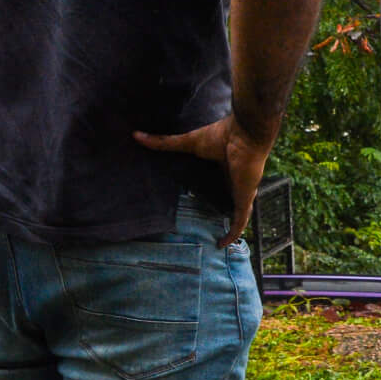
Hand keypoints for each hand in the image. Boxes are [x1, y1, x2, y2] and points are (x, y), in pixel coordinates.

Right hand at [134, 116, 271, 244]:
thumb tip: (136, 136)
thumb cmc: (222, 136)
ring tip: (216, 239)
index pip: (220, 186)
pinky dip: (233, 233)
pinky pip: (240, 222)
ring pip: (237, 214)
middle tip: (204, 224)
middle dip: (221, 213)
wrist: (244, 135)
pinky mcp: (245, 199)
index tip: (199, 203)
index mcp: (226, 169)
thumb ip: (164, 142)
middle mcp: (236, 182)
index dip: (213, 195)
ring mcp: (243, 192)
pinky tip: (223, 244)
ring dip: (230, 226)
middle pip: (228, 202)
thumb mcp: (188, 142)